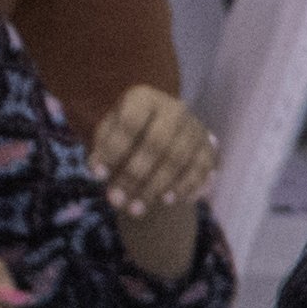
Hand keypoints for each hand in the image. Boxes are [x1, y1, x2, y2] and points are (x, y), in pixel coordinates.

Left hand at [85, 86, 219, 230]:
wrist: (163, 136)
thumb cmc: (128, 136)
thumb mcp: (109, 136)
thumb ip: (101, 151)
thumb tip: (97, 171)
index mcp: (144, 97)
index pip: (130, 122)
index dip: (113, 150)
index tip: (97, 177)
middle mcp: (174, 108)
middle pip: (157, 144)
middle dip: (135, 176)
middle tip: (116, 201)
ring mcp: (195, 128)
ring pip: (178, 160)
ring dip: (156, 188)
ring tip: (136, 210)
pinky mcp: (210, 148)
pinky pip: (199, 171)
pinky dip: (183, 188)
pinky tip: (166, 202)